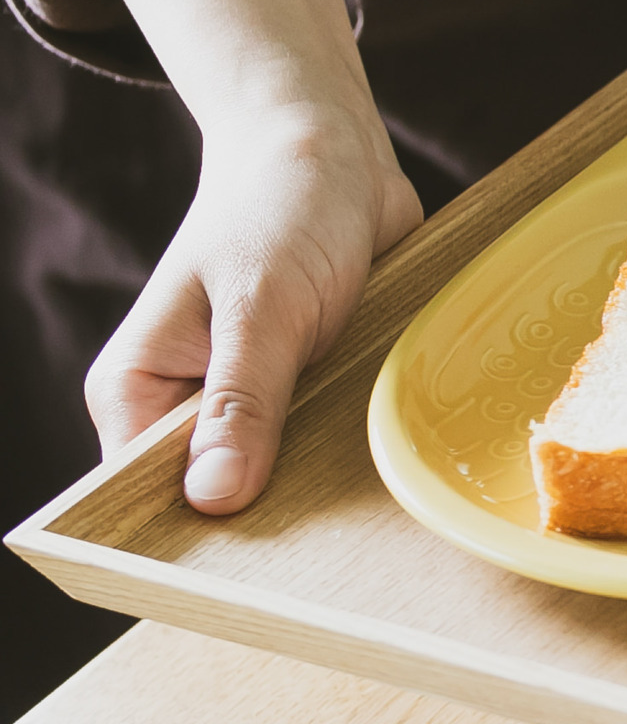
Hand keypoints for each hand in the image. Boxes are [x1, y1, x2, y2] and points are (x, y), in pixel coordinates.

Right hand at [91, 0, 419, 512]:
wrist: (330, 151)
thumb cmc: (281, 211)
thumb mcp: (262, 307)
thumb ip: (241, 403)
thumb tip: (212, 500)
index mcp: (138, 388)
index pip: (147, 496)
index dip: (197, 536)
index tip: (259, 572)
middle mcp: (184, 403)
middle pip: (214, 496)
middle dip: (269, 518)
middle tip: (331, 554)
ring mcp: (246, 399)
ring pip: (277, 475)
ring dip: (320, 487)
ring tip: (366, 516)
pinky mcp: (303, 387)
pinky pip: (324, 443)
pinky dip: (353, 450)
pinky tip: (390, 473)